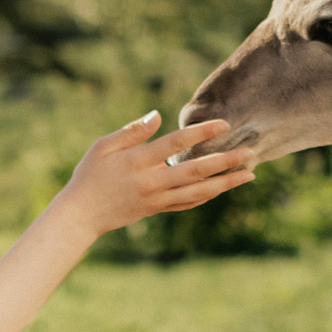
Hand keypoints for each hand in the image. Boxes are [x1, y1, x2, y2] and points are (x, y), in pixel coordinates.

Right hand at [50, 112, 256, 236]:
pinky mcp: (158, 210)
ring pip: (198, 191)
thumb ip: (132, 131)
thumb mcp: (102, 147)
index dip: (201, 133)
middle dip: (225, 161)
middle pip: (195, 170)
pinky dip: (209, 195)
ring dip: (226, 182)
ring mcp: (157, 199)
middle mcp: (152, 182)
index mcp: (138, 161)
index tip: (224, 124)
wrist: (81, 215)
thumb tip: (158, 115)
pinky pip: (189, 203)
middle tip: (251, 152)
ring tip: (250, 173)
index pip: (176, 144)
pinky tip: (224, 187)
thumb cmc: (89, 175)